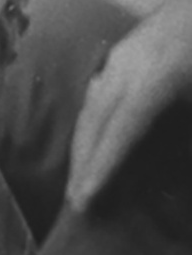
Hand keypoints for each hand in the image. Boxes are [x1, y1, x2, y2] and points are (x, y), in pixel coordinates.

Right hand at [67, 0, 191, 209]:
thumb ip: (186, 116)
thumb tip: (170, 153)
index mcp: (155, 75)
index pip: (121, 128)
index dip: (102, 164)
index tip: (86, 197)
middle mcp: (129, 66)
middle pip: (95, 118)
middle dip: (82, 160)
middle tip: (73, 201)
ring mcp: (125, 57)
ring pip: (92, 104)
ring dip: (82, 142)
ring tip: (78, 178)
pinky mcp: (128, 53)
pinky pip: (97, 92)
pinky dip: (90, 121)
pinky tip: (91, 136)